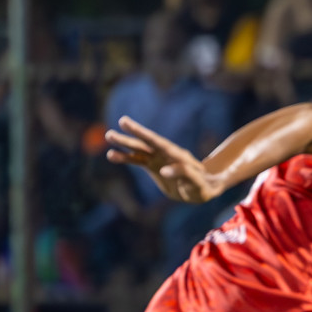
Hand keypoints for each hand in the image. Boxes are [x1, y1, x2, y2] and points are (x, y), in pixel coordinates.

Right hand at [105, 116, 223, 203]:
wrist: (202, 189)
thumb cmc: (203, 186)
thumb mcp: (197, 183)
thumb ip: (184, 174)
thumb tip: (163, 171)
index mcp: (177, 155)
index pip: (159, 142)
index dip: (146, 134)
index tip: (133, 127)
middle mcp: (165, 154)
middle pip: (148, 142)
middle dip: (135, 133)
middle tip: (122, 121)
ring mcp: (158, 159)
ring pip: (139, 149)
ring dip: (125, 143)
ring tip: (109, 135)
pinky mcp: (152, 167)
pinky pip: (137, 161)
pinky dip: (125, 158)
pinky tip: (111, 154)